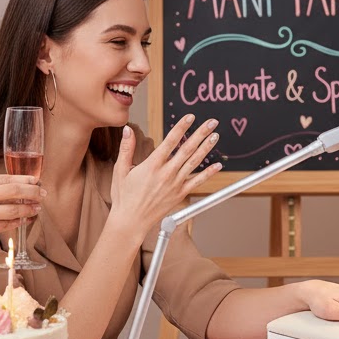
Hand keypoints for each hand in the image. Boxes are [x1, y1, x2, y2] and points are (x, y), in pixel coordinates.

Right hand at [0, 174, 43, 259]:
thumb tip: (13, 185)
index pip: (6, 178)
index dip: (25, 179)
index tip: (37, 180)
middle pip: (14, 190)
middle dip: (33, 192)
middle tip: (43, 194)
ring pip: (14, 208)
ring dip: (30, 208)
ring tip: (37, 208)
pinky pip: (8, 224)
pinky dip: (20, 221)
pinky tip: (25, 219)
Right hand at [109, 116, 221, 238]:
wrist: (130, 221)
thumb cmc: (124, 196)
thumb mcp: (120, 170)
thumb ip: (126, 148)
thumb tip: (127, 129)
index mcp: (152, 165)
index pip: (170, 141)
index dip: (181, 127)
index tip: (190, 117)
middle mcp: (166, 173)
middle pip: (187, 149)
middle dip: (200, 133)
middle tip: (212, 122)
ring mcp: (175, 184)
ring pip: (194, 163)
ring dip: (206, 148)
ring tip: (215, 136)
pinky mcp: (180, 194)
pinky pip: (197, 182)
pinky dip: (209, 173)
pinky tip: (218, 165)